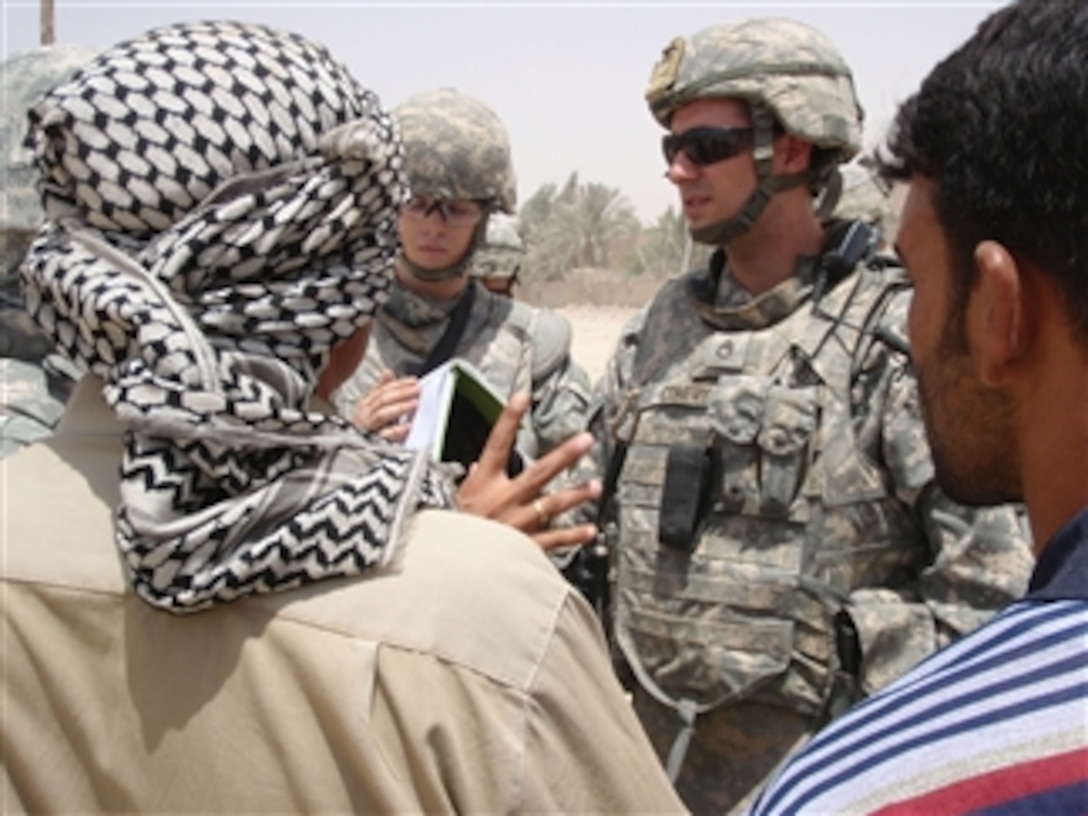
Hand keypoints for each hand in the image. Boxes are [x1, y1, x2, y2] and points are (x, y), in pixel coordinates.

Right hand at [350, 370, 419, 441]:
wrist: (353, 450)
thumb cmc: (367, 428)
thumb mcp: (373, 407)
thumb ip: (382, 390)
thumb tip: (387, 372)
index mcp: (366, 404)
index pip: (383, 390)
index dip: (399, 384)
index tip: (413, 382)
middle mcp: (366, 414)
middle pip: (383, 400)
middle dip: (401, 393)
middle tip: (417, 390)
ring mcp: (368, 428)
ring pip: (382, 414)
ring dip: (400, 408)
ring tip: (414, 404)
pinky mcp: (374, 444)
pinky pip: (385, 436)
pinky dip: (397, 430)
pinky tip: (407, 426)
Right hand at [457, 392, 600, 550]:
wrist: (445, 571)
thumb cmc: (445, 533)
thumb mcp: (449, 500)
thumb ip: (468, 482)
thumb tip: (473, 469)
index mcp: (482, 484)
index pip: (496, 444)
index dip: (509, 418)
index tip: (523, 397)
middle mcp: (503, 500)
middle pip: (539, 471)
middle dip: (565, 454)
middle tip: (585, 440)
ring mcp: (516, 524)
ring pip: (553, 505)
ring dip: (577, 494)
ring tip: (595, 486)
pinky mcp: (524, 547)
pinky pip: (553, 540)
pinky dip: (573, 536)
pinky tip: (590, 530)